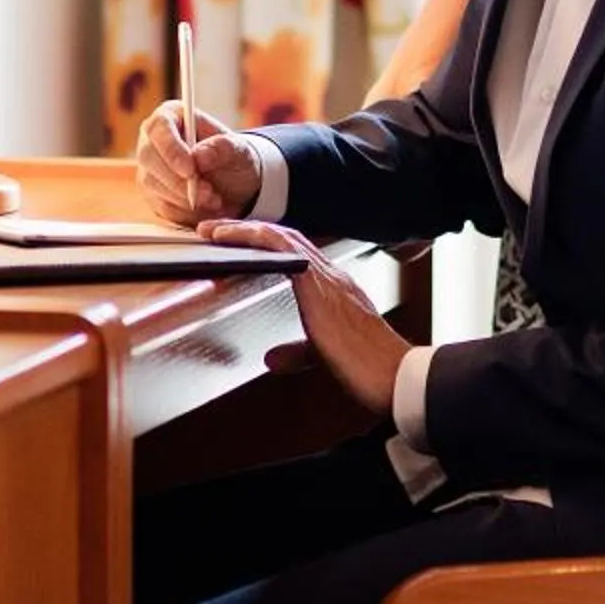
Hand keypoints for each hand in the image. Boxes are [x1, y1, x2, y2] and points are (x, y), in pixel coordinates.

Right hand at [134, 102, 262, 225]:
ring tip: (215, 199)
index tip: (190, 170)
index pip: (159, 128)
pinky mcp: (151, 192)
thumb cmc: (234, 158)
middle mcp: (153, 139)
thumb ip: (222, 148)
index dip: (171, 149)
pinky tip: (204, 207)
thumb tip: (199, 155)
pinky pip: (160, 205)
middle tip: (209, 192)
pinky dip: (184, 210)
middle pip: (149, 157)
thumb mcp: (239, 150)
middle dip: (179, 180)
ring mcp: (149, 166)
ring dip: (184, 197)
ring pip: (152, 183)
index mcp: (172, 116)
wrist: (235, 183)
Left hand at [198, 219, 409, 414]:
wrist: (392, 372)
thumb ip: (297, 352)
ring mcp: (326, 276)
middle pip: (286, 238)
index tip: (242, 244)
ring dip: (243, 230)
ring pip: (280, 237)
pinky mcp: (316, 283)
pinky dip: (251, 238)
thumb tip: (271, 358)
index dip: (269, 245)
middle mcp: (331, 275)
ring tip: (212, 230)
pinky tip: (228, 239)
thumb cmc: (368, 368)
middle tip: (216, 231)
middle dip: (250, 231)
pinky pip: (280, 248)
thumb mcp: (324, 356)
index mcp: (335, 289)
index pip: (298, 254)